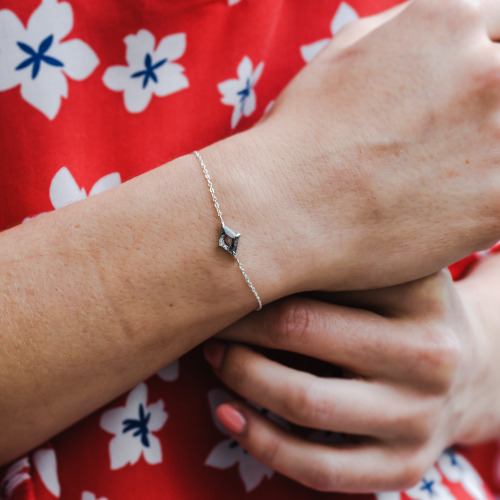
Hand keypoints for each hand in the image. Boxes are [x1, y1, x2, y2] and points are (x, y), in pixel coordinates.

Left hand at [203, 269, 499, 492]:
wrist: (470, 372)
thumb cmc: (408, 314)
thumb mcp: (390, 272)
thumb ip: (334, 260)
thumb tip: (242, 250)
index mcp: (419, 297)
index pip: (316, 279)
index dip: (255, 283)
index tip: (221, 281)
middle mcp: (427, 359)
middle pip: (302, 334)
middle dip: (239, 329)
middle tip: (211, 323)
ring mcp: (418, 420)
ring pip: (305, 404)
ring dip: (242, 379)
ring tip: (215, 360)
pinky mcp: (404, 467)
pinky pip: (319, 467)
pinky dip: (261, 442)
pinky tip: (228, 414)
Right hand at [207, 0, 499, 293]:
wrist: (281, 212)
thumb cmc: (301, 137)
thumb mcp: (344, 55)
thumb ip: (405, 31)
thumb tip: (442, 31)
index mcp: (448, 22)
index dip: (488, 56)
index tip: (471, 89)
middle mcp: (486, 71)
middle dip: (491, 99)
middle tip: (455, 132)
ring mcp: (498, 138)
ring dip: (492, 148)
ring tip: (448, 168)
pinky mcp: (499, 204)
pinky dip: (489, 195)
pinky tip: (457, 199)